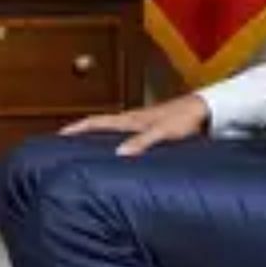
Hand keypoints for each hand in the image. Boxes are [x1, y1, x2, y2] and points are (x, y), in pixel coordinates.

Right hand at [60, 94, 209, 155]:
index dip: (77, 128)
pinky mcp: (151, 131)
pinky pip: (126, 137)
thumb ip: (142, 142)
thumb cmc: (184, 119)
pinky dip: (116, 144)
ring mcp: (140, 125)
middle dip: (82, 133)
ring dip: (98, 139)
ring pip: (112, 132)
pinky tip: (118, 155)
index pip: (96, 121)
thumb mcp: (162, 132)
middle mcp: (131, 120)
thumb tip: (118, 153)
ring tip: (86, 153)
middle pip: (100, 126)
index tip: (59, 135)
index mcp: (130, 118)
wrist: (206, 111)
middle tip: (65, 146)